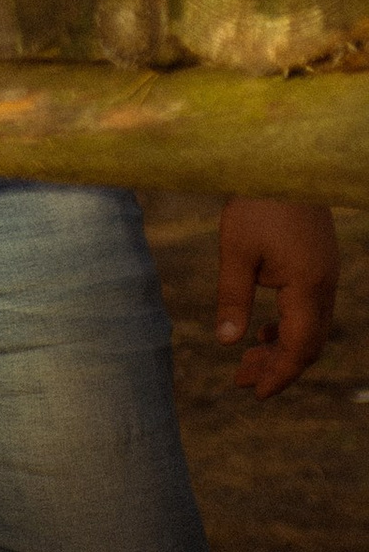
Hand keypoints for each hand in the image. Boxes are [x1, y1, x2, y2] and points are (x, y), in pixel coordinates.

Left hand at [216, 196, 338, 394]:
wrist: (282, 158)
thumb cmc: (256, 201)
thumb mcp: (236, 249)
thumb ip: (232, 297)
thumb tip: (226, 342)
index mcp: (307, 287)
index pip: (298, 348)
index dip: (277, 375)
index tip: (253, 393)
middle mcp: (324, 286)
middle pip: (307, 344)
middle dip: (277, 367)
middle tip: (242, 381)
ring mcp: (326, 275)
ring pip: (310, 328)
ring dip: (282, 347)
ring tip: (248, 360)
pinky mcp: (320, 264)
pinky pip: (310, 310)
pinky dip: (288, 326)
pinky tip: (263, 330)